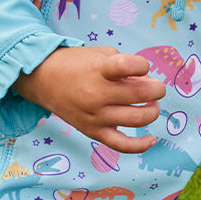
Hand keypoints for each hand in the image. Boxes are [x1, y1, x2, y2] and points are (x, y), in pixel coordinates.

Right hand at [15, 46, 165, 152]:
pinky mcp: (93, 132)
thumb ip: (128, 66)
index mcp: (98, 70)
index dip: (143, 65)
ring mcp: (95, 116)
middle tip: (156, 88)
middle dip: (157, 89)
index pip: (129, 65)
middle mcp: (96, 94)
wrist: (44, 80)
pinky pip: (122, 145)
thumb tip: (150, 85)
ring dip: (152, 111)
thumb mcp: (102, 54)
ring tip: (151, 105)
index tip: (141, 66)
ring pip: (137, 119)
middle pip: (140, 94)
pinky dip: (141, 145)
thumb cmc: (77, 64)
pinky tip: (152, 139)